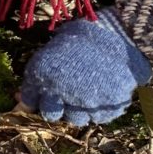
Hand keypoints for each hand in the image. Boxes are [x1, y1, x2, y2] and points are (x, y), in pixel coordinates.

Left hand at [18, 8, 152, 125]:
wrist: (124, 36)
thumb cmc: (88, 34)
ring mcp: (82, 105)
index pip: (29, 99)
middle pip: (51, 114)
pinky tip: (102, 94)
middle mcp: (58, 93)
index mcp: (42, 74)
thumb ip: (43, 65)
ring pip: (75, 119)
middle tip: (65, 96)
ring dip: (78, 109)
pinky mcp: (105, 110)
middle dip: (55, 107)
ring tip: (87, 93)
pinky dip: (99, 109)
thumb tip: (29, 86)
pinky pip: (98, 118)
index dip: (33, 98)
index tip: (41, 95)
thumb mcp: (59, 43)